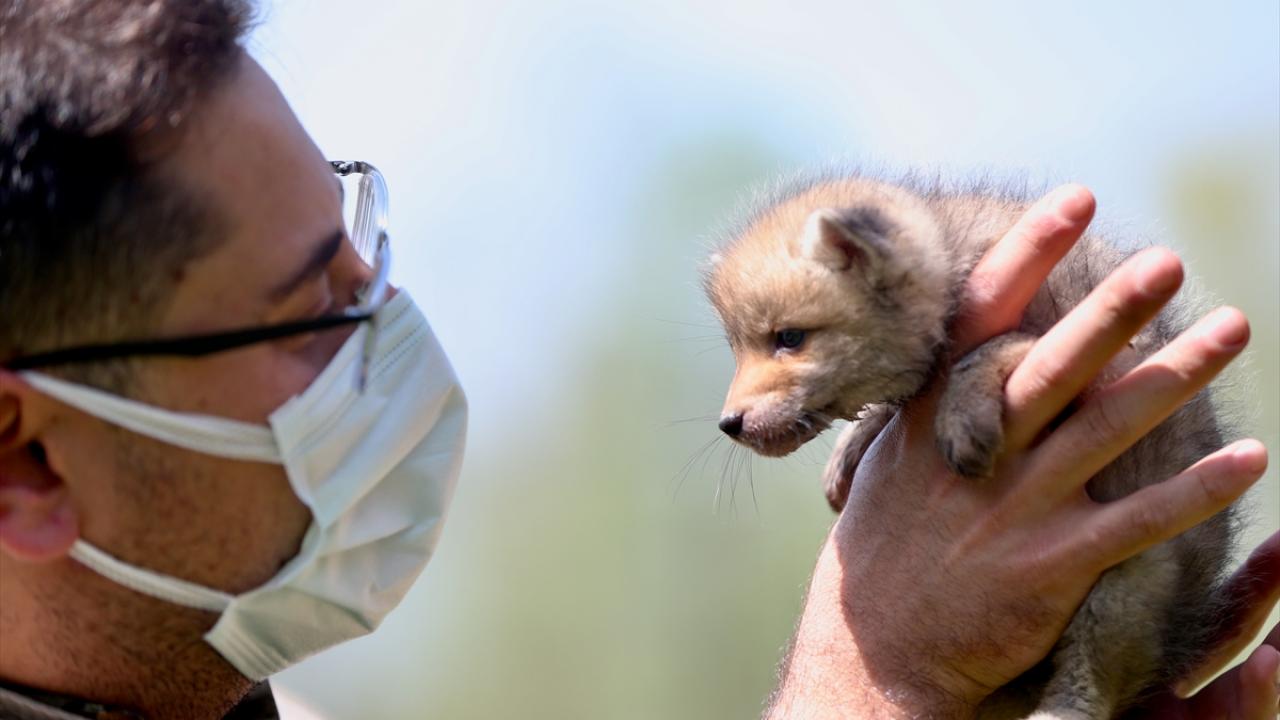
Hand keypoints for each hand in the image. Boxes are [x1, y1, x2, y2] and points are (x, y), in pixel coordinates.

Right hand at [767, 185, 1269, 717]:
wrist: (875, 650)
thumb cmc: (886, 546)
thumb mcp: (890, 461)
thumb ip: (935, 406)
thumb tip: (971, 349)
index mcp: (931, 417)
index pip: (979, 321)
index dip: (1028, 257)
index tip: (1074, 199)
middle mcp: (974, 453)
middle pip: (1053, 366)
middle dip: (1113, 309)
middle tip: (1169, 259)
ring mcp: (1013, 509)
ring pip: (1106, 430)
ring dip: (1175, 375)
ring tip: (1234, 327)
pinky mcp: (1049, 568)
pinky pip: (1135, 523)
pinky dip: (1194, 492)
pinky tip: (1249, 459)